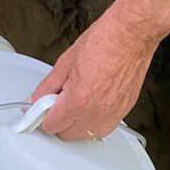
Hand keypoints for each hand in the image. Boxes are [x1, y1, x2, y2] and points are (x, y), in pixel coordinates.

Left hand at [32, 3, 160, 140]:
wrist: (132, 33)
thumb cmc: (105, 41)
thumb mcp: (66, 62)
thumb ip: (48, 86)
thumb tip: (37, 98)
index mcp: (77, 102)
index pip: (51, 125)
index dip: (43, 116)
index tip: (43, 109)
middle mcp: (95, 113)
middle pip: (66, 135)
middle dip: (59, 121)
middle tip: (58, 103)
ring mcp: (111, 115)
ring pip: (85, 136)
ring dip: (76, 125)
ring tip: (76, 102)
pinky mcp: (123, 111)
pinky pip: (102, 128)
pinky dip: (93, 121)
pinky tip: (91, 105)